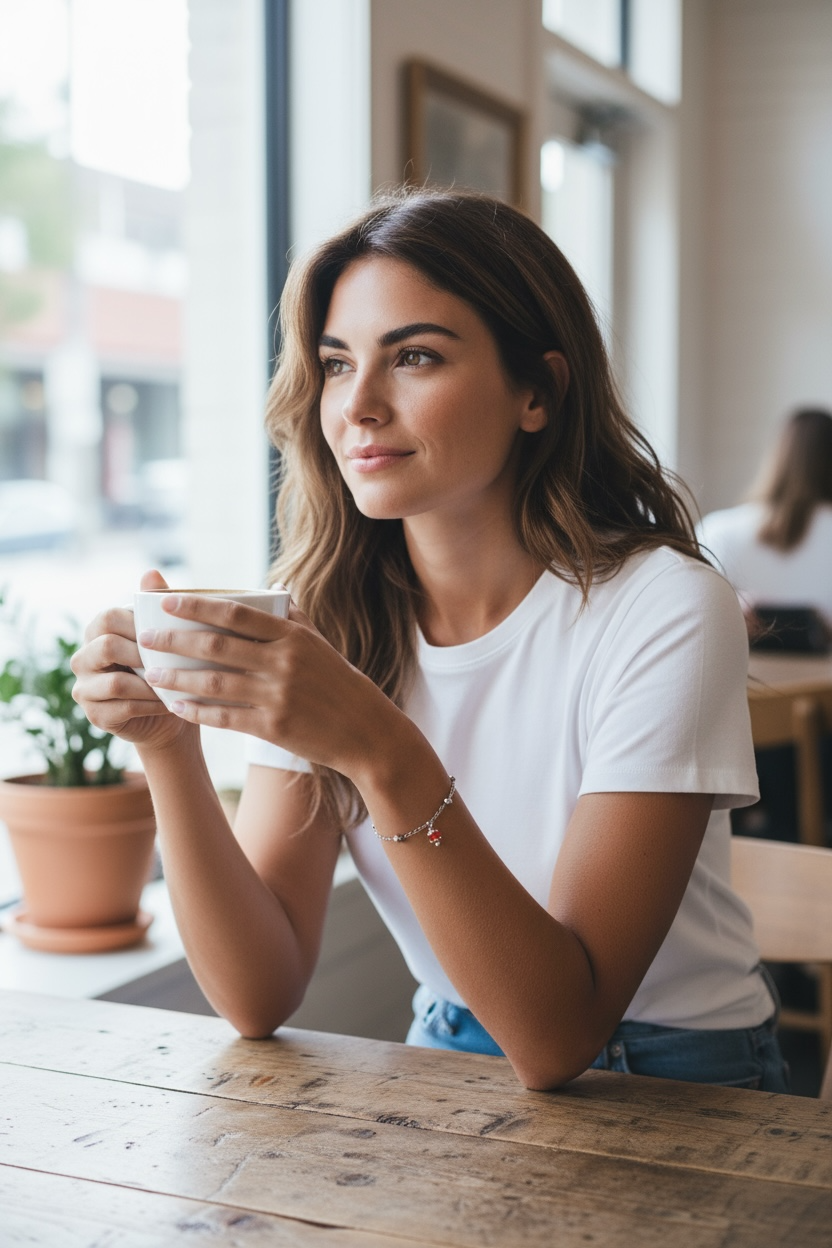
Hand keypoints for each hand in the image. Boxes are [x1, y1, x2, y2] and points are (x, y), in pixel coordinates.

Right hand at [70, 569, 197, 753]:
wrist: (171, 712)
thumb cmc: (169, 666)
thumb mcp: (166, 634)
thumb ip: (155, 604)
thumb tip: (151, 572)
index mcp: (97, 632)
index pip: (108, 617)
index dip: (138, 624)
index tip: (168, 633)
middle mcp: (83, 658)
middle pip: (106, 645)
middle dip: (142, 654)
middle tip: (171, 660)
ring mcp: (85, 689)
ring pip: (115, 682)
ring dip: (151, 684)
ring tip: (175, 684)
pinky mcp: (95, 716)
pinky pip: (123, 707)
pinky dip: (151, 705)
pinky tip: (170, 703)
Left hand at [136, 590, 401, 777]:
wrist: (366, 732)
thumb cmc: (341, 684)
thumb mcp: (321, 645)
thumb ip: (293, 618)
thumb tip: (273, 589)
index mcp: (292, 636)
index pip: (235, 613)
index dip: (197, 606)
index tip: (167, 602)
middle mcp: (283, 662)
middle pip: (216, 646)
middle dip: (175, 640)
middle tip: (146, 636)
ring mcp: (277, 696)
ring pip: (214, 683)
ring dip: (177, 677)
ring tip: (152, 672)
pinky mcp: (273, 727)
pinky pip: (224, 717)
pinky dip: (197, 710)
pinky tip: (176, 705)